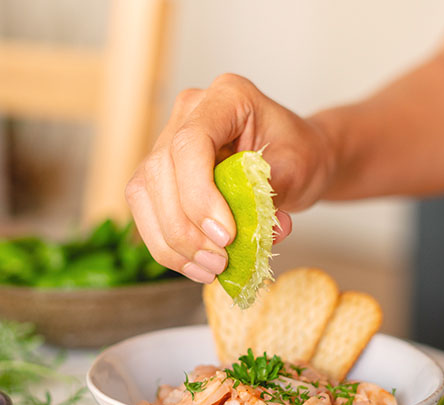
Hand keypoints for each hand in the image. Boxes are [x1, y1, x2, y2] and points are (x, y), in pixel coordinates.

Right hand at [125, 73, 333, 282]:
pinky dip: (168, 247)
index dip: (199, 194)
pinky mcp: (160, 174)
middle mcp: (189, 112)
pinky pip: (146, 212)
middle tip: (221, 261)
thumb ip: (272, 196)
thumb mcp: (298, 170)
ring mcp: (168, 140)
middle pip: (161, 171)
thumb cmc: (299, 154)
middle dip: (186, 228)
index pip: (191, 143)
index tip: (226, 236)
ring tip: (211, 269)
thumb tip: (261, 231)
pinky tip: (196, 266)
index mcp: (226, 96)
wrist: (296, 157)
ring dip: (173, 242)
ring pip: (144, 194)